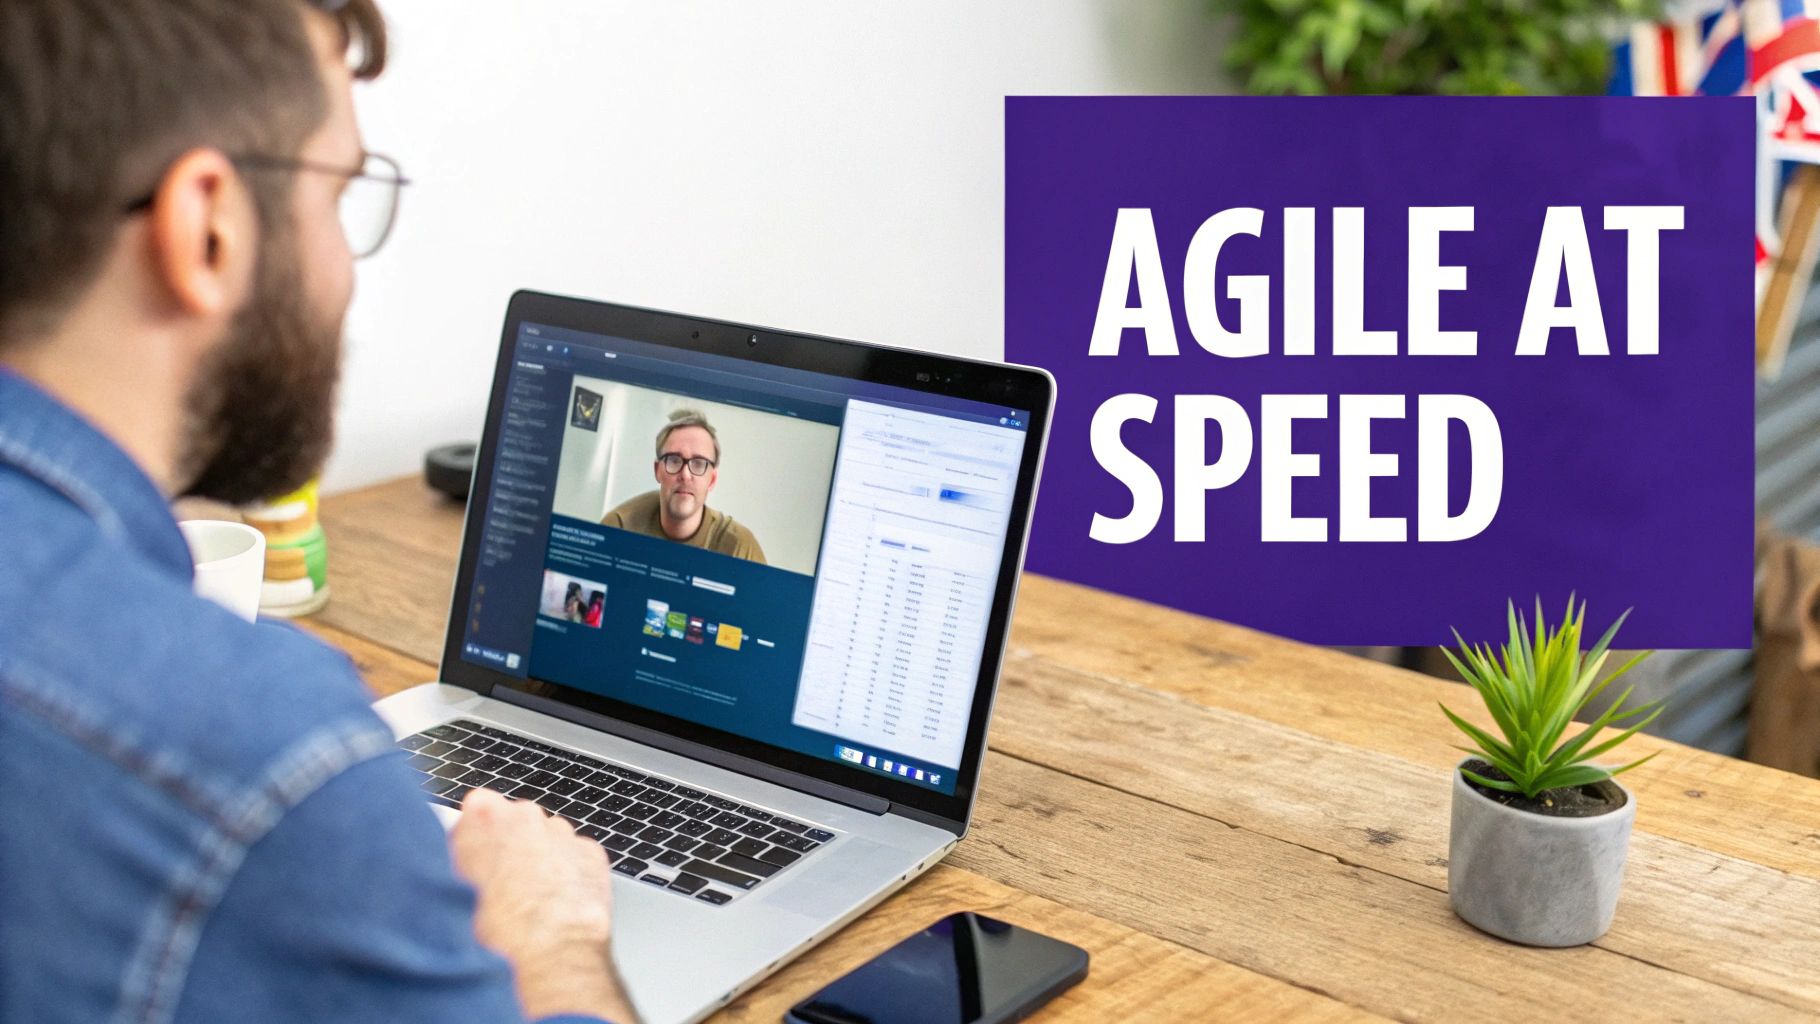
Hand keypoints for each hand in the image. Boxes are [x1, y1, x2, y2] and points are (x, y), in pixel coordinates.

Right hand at [450, 788, 639, 1022]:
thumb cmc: (491, 936)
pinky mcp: (590, 853)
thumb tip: (455, 862)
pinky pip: (575, 858)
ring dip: (541, 861)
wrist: (546, 961)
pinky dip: (570, 875)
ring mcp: (561, 833)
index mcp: (482, 815)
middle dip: (511, 848)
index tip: (477, 856)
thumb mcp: (448, 891)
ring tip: (531, 903)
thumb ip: (454, 860)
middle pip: (515, 823)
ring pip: (547, 840)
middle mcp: (524, 816)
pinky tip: (557, 905)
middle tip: (503, 886)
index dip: (477, 837)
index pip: (477, 808)